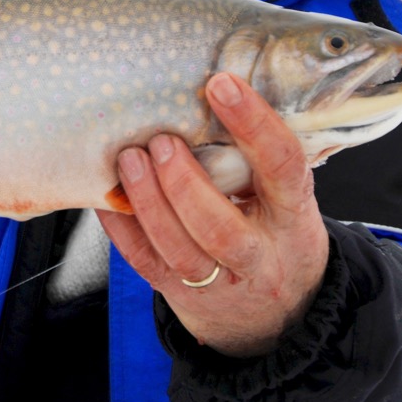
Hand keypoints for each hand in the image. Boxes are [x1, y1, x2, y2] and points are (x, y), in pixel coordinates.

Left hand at [98, 73, 329, 357]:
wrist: (276, 316)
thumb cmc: (277, 234)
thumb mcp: (289, 200)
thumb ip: (263, 161)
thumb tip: (218, 91)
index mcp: (294, 218)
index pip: (282, 168)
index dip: (254, 124)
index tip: (221, 85)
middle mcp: (259, 255)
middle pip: (220, 229)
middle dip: (184, 182)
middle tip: (161, 140)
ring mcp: (218, 282)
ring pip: (178, 250)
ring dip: (147, 202)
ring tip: (129, 159)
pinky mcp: (180, 293)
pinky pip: (144, 260)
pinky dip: (121, 225)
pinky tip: (107, 192)